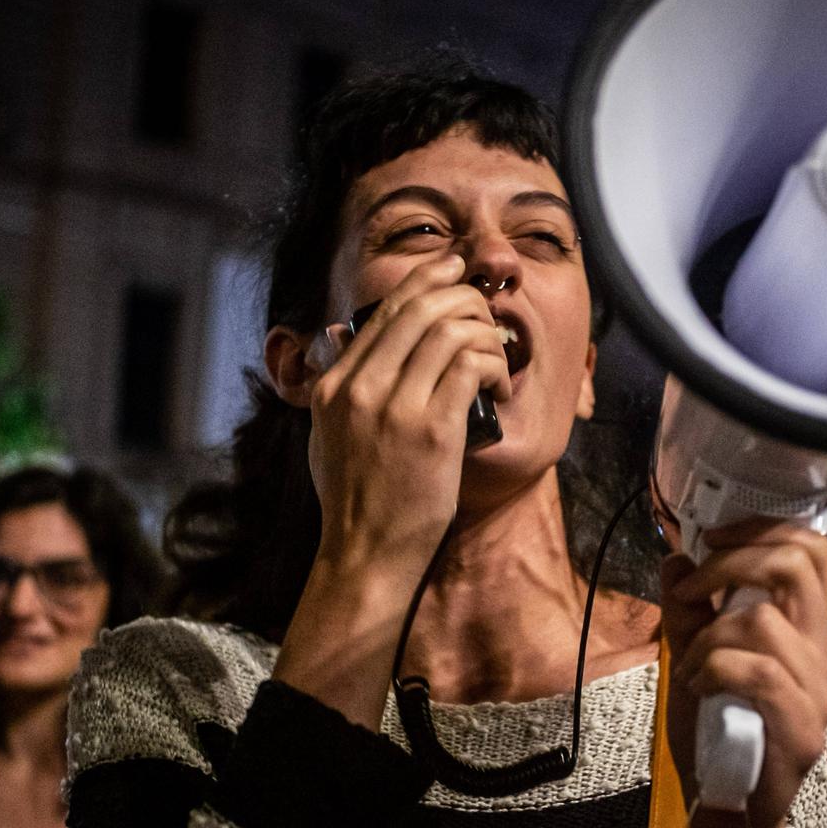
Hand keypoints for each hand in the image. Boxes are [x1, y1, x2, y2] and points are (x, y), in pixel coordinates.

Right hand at [306, 253, 512, 581]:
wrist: (364, 556)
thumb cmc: (356, 505)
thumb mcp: (329, 439)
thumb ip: (341, 393)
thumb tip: (348, 344)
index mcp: (333, 387)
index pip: (383, 312)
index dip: (425, 281)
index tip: (452, 271)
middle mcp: (358, 388)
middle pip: (418, 308)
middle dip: (461, 295)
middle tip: (484, 305)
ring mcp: (392, 407)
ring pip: (449, 328)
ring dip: (483, 332)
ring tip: (495, 352)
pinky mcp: (430, 430)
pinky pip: (470, 364)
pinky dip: (491, 363)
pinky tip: (497, 380)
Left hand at [660, 521, 826, 827]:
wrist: (729, 808)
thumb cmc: (715, 731)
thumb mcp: (694, 656)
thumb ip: (688, 609)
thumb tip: (676, 559)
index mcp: (806, 630)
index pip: (811, 551)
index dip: (761, 529)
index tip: (711, 538)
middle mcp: (822, 653)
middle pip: (798, 564)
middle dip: (733, 561)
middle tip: (692, 587)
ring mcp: (818, 690)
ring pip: (762, 619)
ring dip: (708, 635)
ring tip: (690, 665)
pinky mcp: (802, 726)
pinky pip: (755, 669)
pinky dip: (713, 668)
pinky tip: (696, 687)